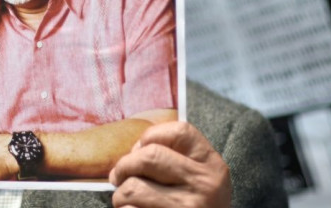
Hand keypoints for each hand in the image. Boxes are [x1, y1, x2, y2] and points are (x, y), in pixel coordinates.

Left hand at [109, 121, 230, 207]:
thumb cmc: (197, 207)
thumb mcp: (200, 181)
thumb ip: (177, 160)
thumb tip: (133, 152)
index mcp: (212, 166)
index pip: (180, 131)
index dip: (151, 136)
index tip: (140, 150)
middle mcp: (205, 185)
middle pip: (149, 156)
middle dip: (124, 166)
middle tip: (118, 177)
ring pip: (134, 187)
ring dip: (120, 195)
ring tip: (125, 201)